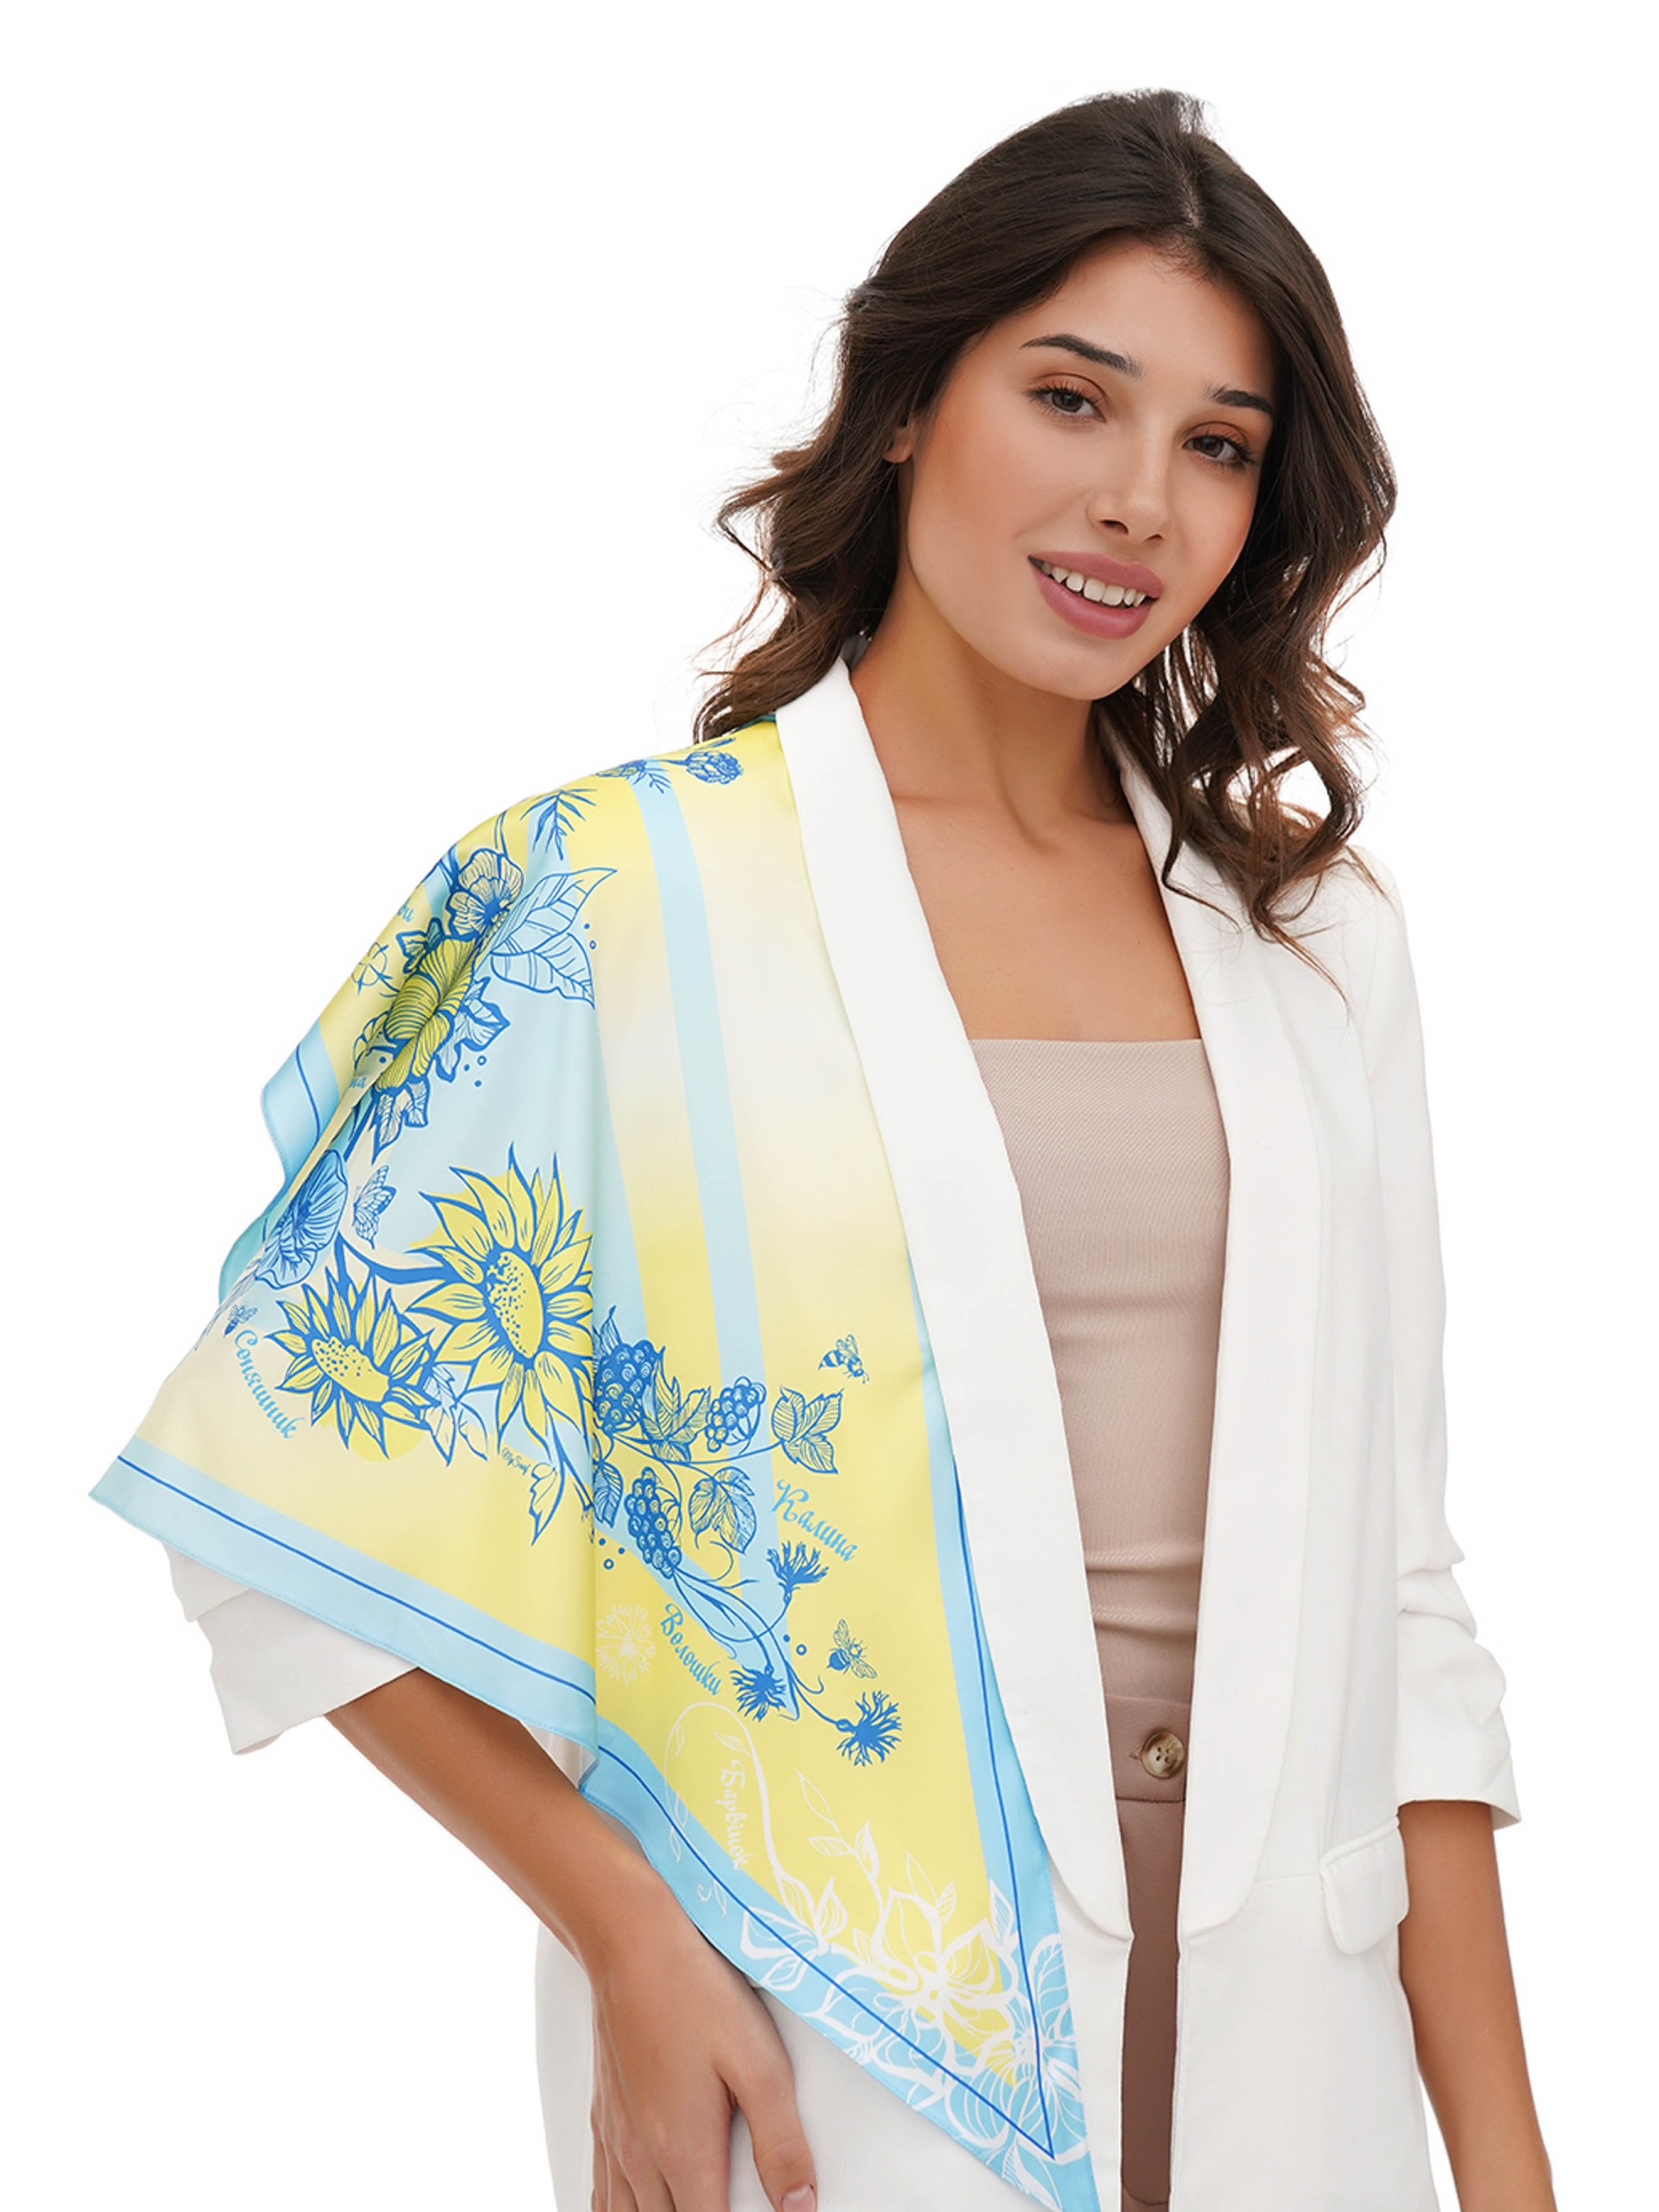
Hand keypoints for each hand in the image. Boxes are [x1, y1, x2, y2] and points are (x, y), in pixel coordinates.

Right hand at [586, 1886, 817, 2211]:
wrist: (630, 1943)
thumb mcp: (760, 2063)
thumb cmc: (695, 1993)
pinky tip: (638, 2208)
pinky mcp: (603, 2119)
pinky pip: (600, 2194)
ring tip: (694, 2204)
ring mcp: (616, 2140)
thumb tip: (799, 2205)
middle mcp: (641, 2158)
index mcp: (684, 2153)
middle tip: (730, 2202)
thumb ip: (782, 2143)